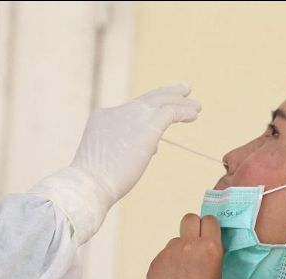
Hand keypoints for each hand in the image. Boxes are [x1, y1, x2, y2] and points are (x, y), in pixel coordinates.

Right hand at [72, 82, 200, 206]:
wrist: (90, 184)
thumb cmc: (95, 182)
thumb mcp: (108, 159)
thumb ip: (127, 149)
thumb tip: (151, 148)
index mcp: (102, 118)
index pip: (129, 112)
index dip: (147, 114)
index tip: (162, 114)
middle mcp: (116, 112)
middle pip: (146, 99)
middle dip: (166, 93)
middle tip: (183, 88)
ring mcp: (132, 116)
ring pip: (161, 101)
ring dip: (180, 101)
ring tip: (196, 105)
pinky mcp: (148, 125)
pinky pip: (171, 111)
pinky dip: (184, 111)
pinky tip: (194, 114)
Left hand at [146, 214, 222, 278]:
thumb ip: (218, 267)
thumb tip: (214, 260)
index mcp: (211, 249)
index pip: (211, 220)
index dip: (211, 229)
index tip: (212, 238)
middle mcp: (188, 245)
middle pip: (190, 219)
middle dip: (194, 228)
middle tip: (197, 246)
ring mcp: (168, 254)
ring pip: (176, 240)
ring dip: (181, 249)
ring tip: (184, 274)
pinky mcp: (154, 264)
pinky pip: (164, 256)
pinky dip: (169, 264)